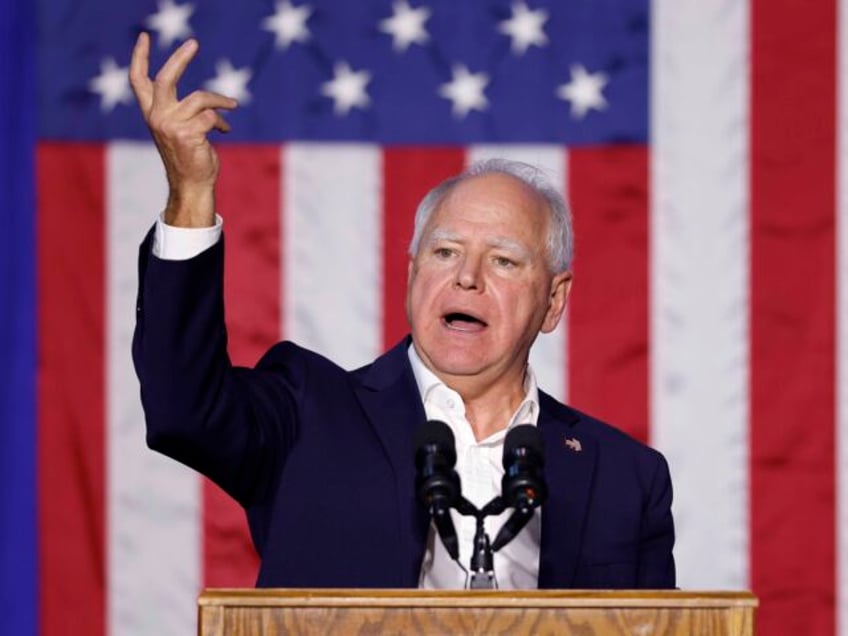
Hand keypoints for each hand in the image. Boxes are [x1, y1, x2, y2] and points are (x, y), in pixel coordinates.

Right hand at [129, 33, 237, 226]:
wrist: (192, 185)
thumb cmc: (189, 157)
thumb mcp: (179, 129)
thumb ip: (181, 111)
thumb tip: (206, 99)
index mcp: (151, 114)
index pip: (138, 81)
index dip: (140, 58)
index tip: (144, 37)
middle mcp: (157, 118)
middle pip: (166, 79)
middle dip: (180, 58)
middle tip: (194, 43)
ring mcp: (171, 126)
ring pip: (200, 98)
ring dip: (220, 101)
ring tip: (231, 106)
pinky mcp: (187, 135)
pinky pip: (211, 117)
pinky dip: (221, 122)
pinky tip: (224, 130)